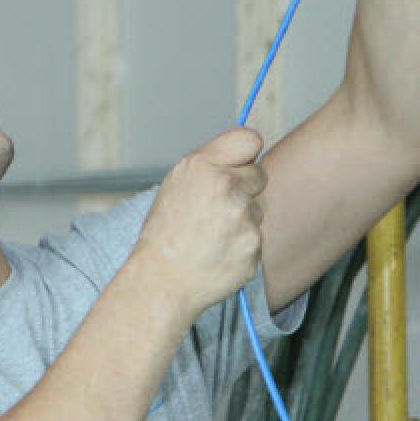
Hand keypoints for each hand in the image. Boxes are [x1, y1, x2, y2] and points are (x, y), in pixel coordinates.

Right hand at [134, 128, 266, 317]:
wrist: (160, 281)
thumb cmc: (164, 233)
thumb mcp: (176, 185)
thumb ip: (211, 165)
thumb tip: (247, 151)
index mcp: (201, 166)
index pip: (249, 139)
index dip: (246, 154)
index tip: (241, 164)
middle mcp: (225, 186)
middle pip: (259, 175)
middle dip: (244, 189)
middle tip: (214, 210)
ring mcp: (242, 217)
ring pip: (256, 210)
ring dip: (240, 221)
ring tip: (210, 237)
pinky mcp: (253, 246)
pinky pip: (256, 238)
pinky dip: (241, 246)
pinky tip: (217, 253)